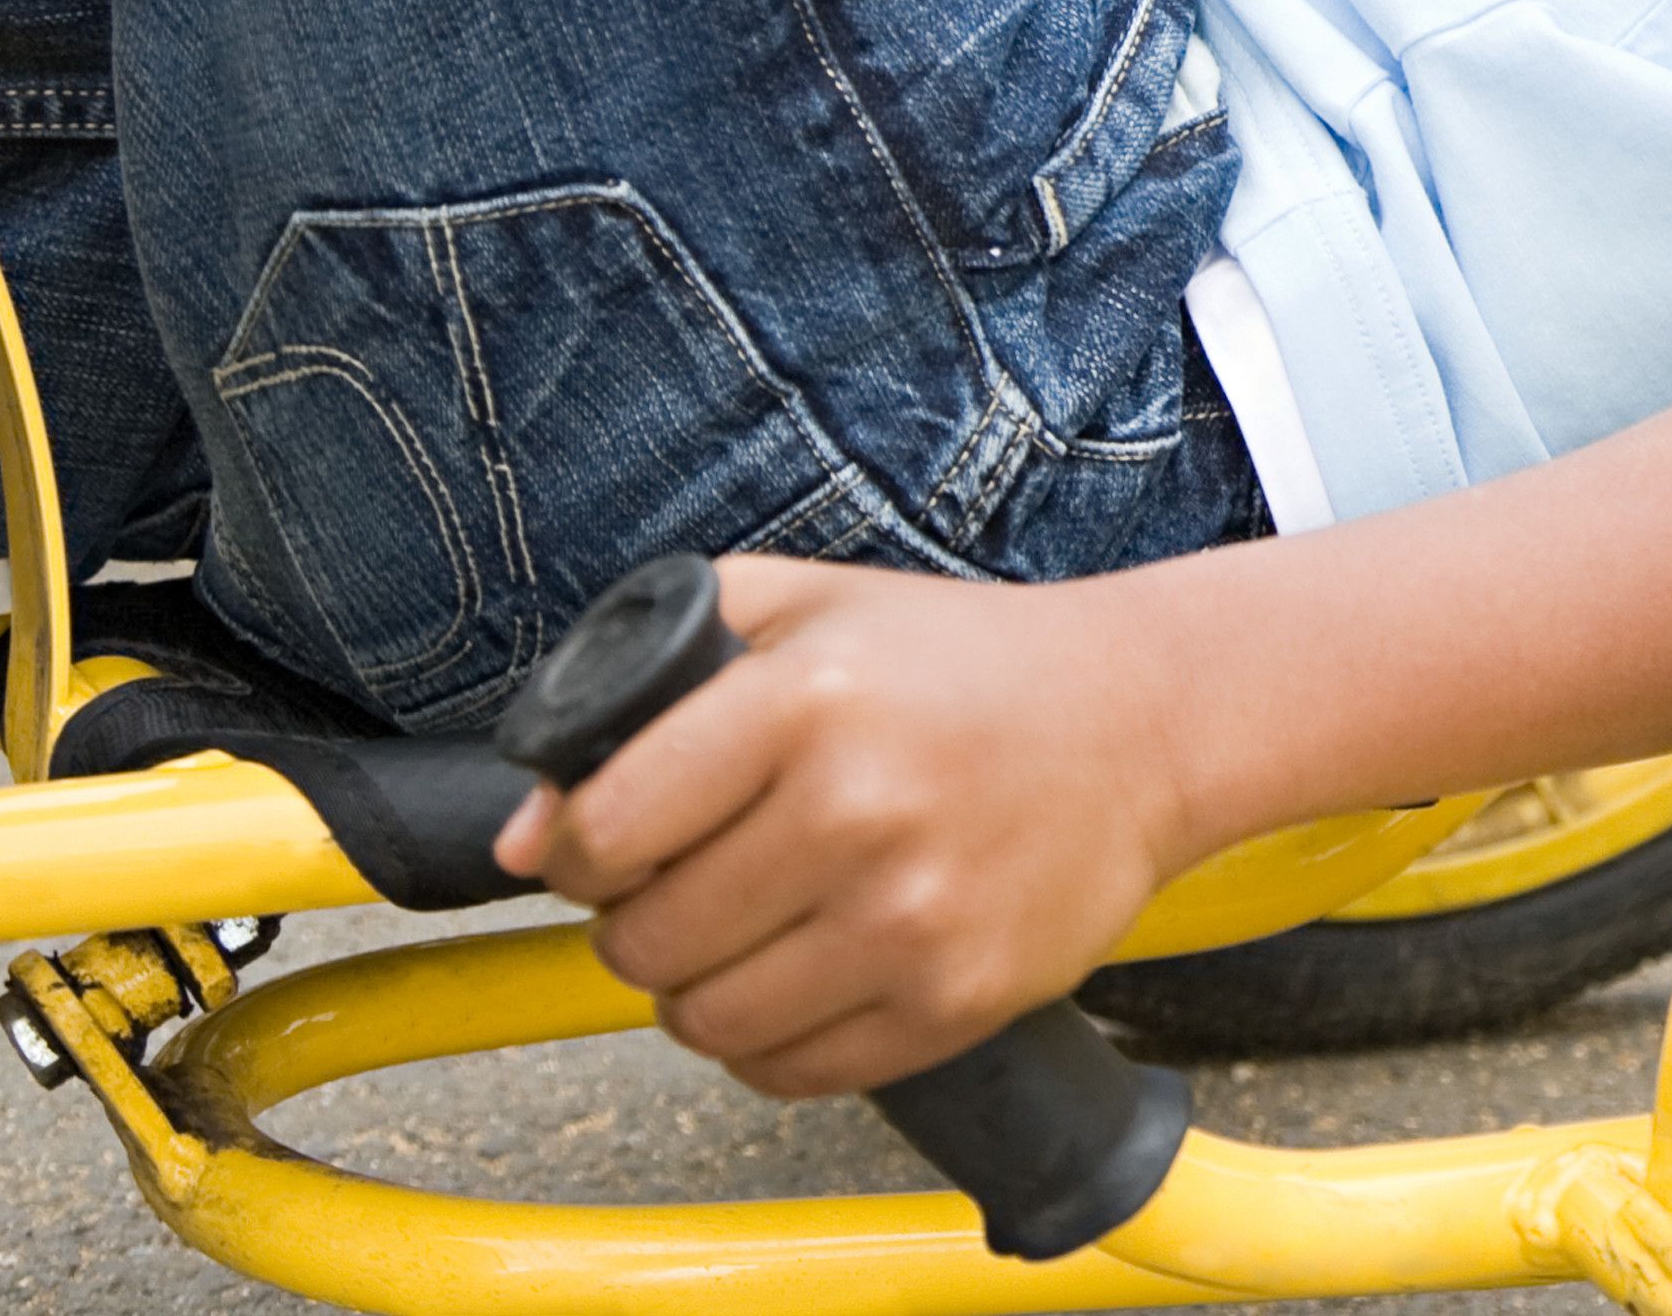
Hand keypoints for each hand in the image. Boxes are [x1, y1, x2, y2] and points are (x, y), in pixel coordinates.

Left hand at [493, 554, 1201, 1095]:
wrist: (1147, 719)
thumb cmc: (965, 662)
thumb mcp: (809, 602)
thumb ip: (646, 671)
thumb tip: (524, 831)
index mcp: (808, 701)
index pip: (604, 831)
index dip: (573, 847)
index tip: (598, 842)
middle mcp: (857, 813)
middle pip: (644, 938)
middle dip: (633, 919)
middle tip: (679, 883)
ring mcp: (910, 918)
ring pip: (704, 1020)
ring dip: (693, 988)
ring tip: (738, 932)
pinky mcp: (954, 999)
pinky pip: (789, 1070)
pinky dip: (766, 1039)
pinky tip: (799, 973)